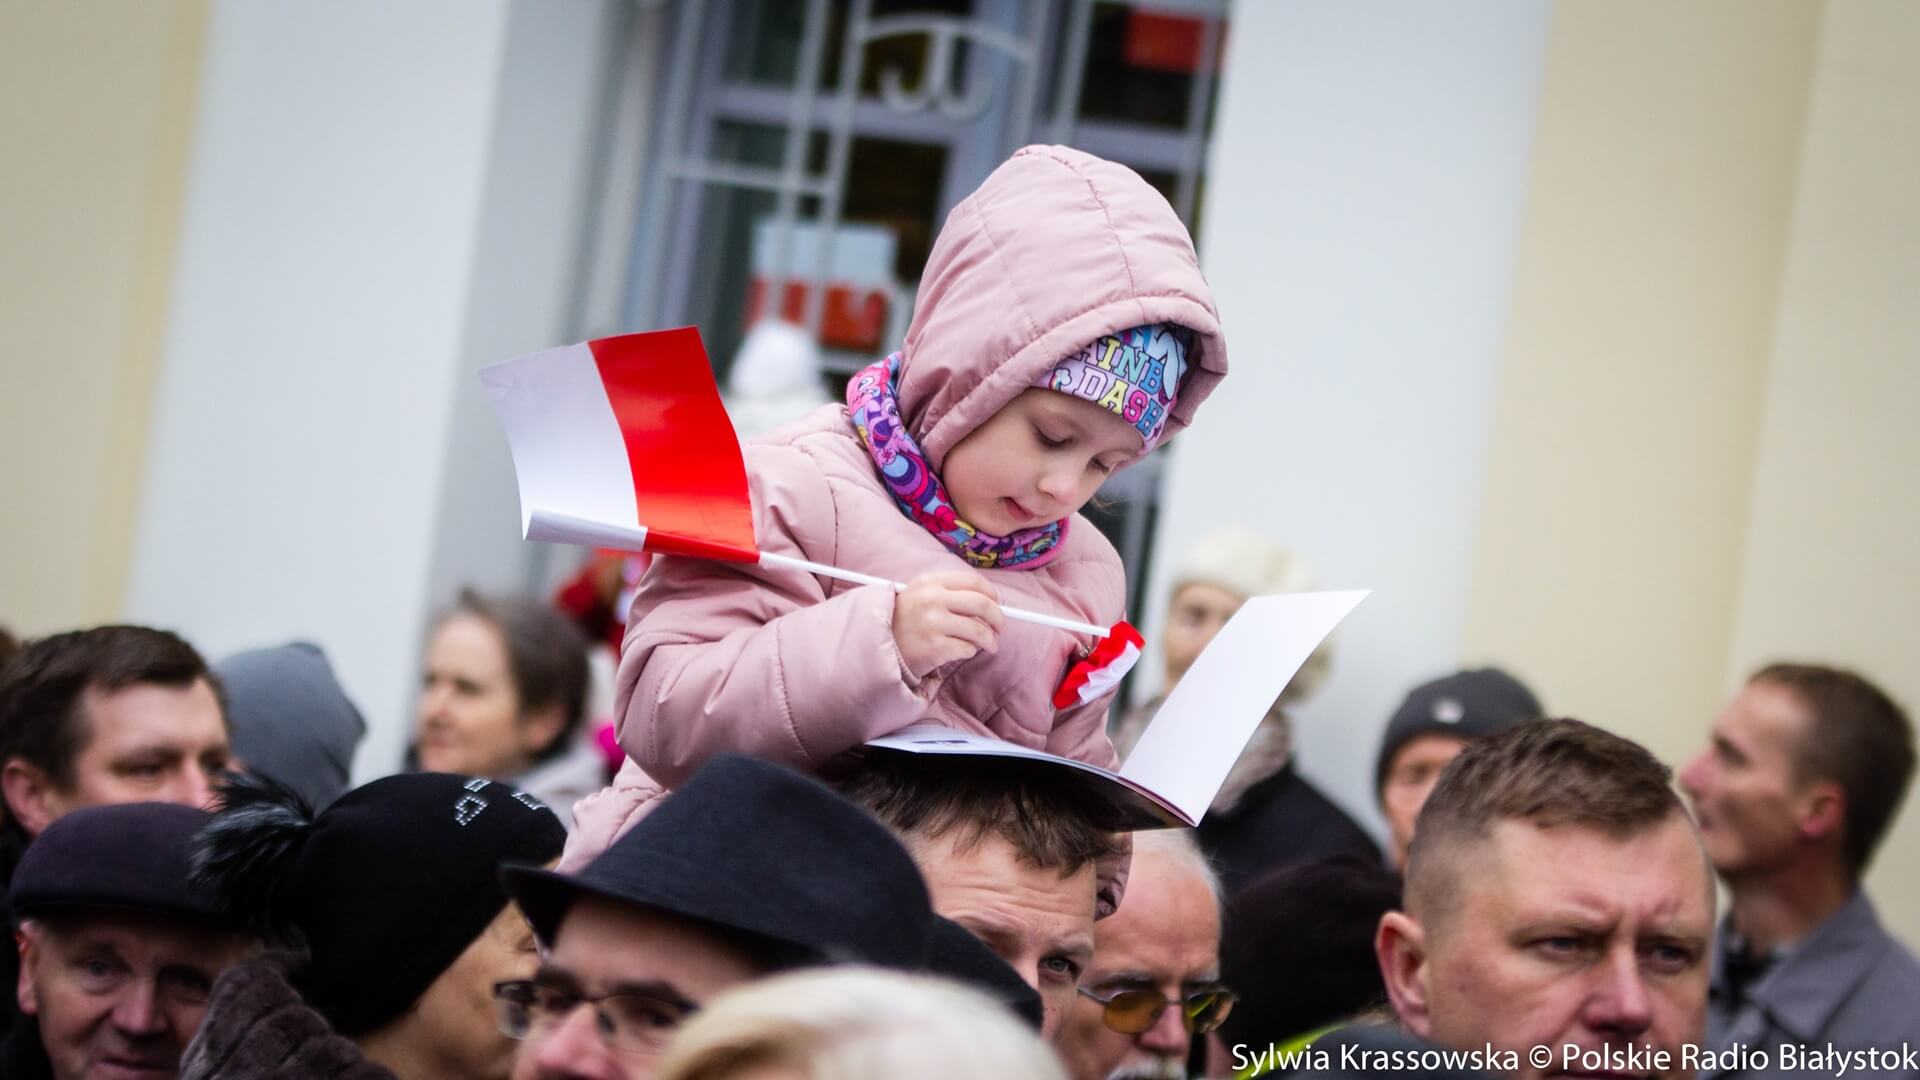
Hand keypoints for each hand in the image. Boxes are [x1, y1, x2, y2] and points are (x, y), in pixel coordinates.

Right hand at [891, 570, 1005, 678]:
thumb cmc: (906, 621)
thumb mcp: (920, 594)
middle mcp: (931, 599)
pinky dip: (971, 651)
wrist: (880, 646)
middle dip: (998, 618)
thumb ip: (950, 592)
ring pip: (979, 630)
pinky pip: (967, 648)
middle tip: (1000, 627)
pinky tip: (963, 650)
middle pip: (981, 604)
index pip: (972, 581)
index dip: (991, 593)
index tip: (997, 603)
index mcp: (929, 582)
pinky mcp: (935, 647)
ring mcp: (932, 623)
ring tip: (990, 645)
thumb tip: (992, 600)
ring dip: (989, 640)